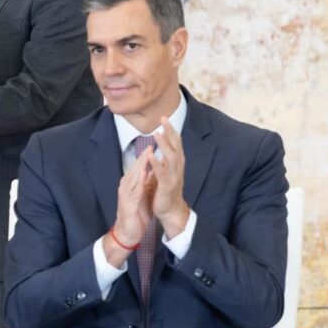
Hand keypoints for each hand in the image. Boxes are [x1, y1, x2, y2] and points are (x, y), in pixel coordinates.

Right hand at [105, 145, 154, 265]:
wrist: (126, 233)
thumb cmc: (134, 215)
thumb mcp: (140, 197)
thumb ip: (143, 184)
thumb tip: (149, 172)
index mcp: (130, 185)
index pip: (137, 168)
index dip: (145, 156)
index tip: (154, 145)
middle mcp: (126, 187)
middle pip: (134, 168)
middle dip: (143, 156)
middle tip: (151, 142)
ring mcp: (125, 194)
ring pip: (133, 176)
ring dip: (140, 165)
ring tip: (147, 153)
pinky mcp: (128, 203)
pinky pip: (134, 190)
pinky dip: (139, 181)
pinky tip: (144, 173)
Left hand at [150, 118, 189, 237]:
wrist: (171, 210)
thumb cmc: (167, 189)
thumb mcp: (167, 170)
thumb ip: (166, 157)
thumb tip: (163, 143)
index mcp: (176, 163)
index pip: (175, 143)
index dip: (171, 130)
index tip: (164, 117)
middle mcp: (177, 167)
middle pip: (175, 146)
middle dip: (170, 132)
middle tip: (164, 118)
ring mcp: (173, 176)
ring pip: (170, 157)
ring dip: (163, 145)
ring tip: (156, 134)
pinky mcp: (167, 186)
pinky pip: (162, 173)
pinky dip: (156, 164)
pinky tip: (150, 156)